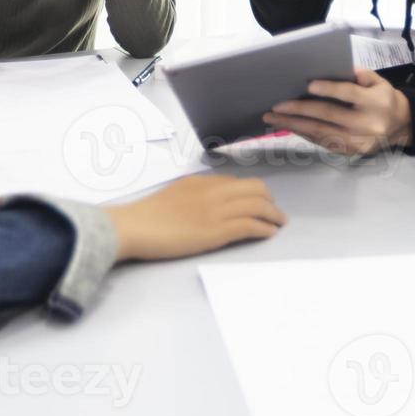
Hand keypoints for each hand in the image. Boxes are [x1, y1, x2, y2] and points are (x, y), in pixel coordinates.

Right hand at [106, 175, 285, 261]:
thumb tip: (209, 203)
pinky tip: (269, 233)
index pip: (236, 183)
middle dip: (269, 200)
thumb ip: (194, 195)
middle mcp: (213, 191)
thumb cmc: (147, 216)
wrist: (135, 226)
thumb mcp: (174, 194)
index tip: (258, 202)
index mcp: (202, 182)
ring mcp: (217, 210)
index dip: (252, 193)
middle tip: (274, 212)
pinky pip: (251, 225)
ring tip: (279, 224)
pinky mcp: (218, 230)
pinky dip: (265, 228)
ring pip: (258, 206)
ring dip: (273, 215)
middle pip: (255, 189)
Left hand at [261, 67, 411, 155]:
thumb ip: (359, 74)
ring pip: (321, 132)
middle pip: (328, 116)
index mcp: (375, 103)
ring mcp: (357, 141)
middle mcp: (366, 124)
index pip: (348, 95)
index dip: (328, 90)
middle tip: (276, 107)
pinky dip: (304, 134)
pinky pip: (323, 142)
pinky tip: (290, 126)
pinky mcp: (350, 152)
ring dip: (294, 125)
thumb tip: (333, 69)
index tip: (308, 85)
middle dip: (299, 111)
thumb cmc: (384, 98)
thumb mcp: (378, 81)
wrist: (401, 126)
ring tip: (273, 119)